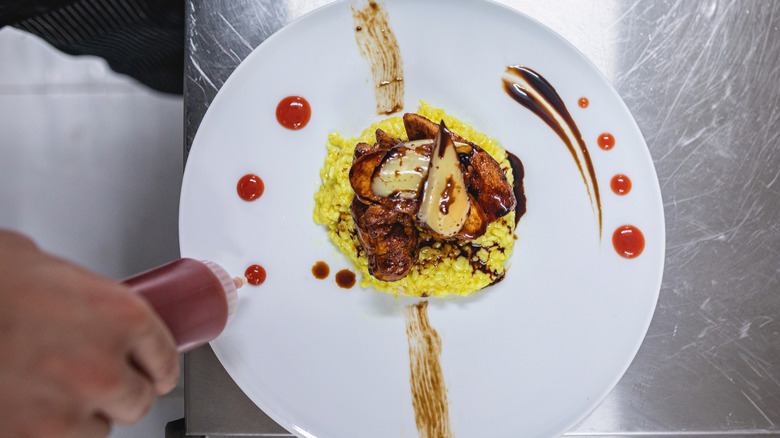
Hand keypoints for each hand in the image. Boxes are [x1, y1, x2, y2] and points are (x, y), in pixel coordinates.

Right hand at [0, 230, 179, 437]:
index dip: (155, 365)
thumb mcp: (44, 268)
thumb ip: (86, 296)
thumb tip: (94, 308)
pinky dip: (46, 431)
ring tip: (47, 389)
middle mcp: (103, 368)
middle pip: (139, 400)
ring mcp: (68, 411)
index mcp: (120, 316)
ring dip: (81, 415)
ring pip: (100, 429)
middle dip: (118, 391)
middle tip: (89, 378)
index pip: (166, 357)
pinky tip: (26, 406)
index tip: (151, 370)